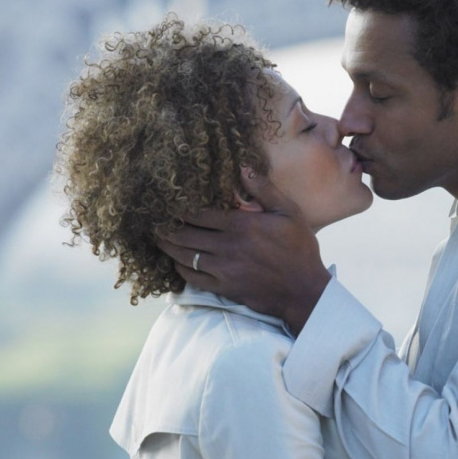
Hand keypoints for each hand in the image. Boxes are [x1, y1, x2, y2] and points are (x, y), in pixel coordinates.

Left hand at [156, 169, 331, 332]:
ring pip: (184, 255)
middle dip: (166, 227)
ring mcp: (223, 269)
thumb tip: (244, 167)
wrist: (304, 291)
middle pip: (184, 234)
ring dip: (167, 247)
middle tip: (153, 221)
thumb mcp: (289, 213)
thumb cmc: (299, 249)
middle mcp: (227, 246)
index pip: (199, 214)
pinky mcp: (224, 288)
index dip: (179, 209)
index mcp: (241, 225)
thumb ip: (265, 190)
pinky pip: (193, 278)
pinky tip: (177, 262)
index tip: (167, 204)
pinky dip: (180, 269)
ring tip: (158, 239)